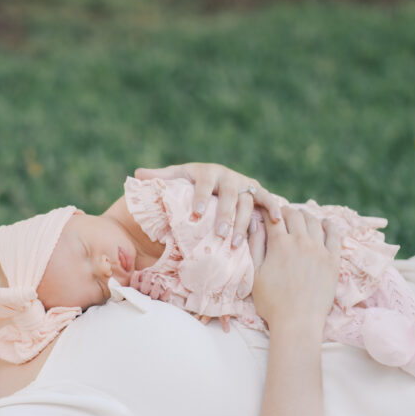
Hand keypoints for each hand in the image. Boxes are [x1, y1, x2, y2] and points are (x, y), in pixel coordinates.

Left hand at [134, 162, 282, 244]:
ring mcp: (244, 184)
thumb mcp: (177, 178)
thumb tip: (136, 174)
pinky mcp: (257, 192)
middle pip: (228, 195)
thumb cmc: (192, 181)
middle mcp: (228, 177)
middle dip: (224, 214)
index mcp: (206, 172)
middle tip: (219, 233)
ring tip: (236, 243)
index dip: (200, 196)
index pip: (203, 184)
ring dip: (243, 222)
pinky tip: (278, 220)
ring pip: (247, 202)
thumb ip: (159, 178)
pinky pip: (267, 200)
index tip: (195, 212)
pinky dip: (273, 208)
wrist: (218, 176)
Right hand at [251, 208, 342, 332]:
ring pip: (314, 221)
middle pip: (295, 216)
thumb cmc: (271, 303)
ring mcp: (319, 250)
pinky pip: (334, 235)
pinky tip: (326, 223)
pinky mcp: (333, 260)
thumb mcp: (255, 275)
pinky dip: (329, 225)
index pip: (273, 219)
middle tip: (283, 215)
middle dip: (286, 212)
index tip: (266, 214)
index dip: (268, 213)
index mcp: (279, 244)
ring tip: (301, 217)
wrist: (298, 322)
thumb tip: (255, 223)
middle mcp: (301, 242)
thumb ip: (255, 246)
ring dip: (306, 216)